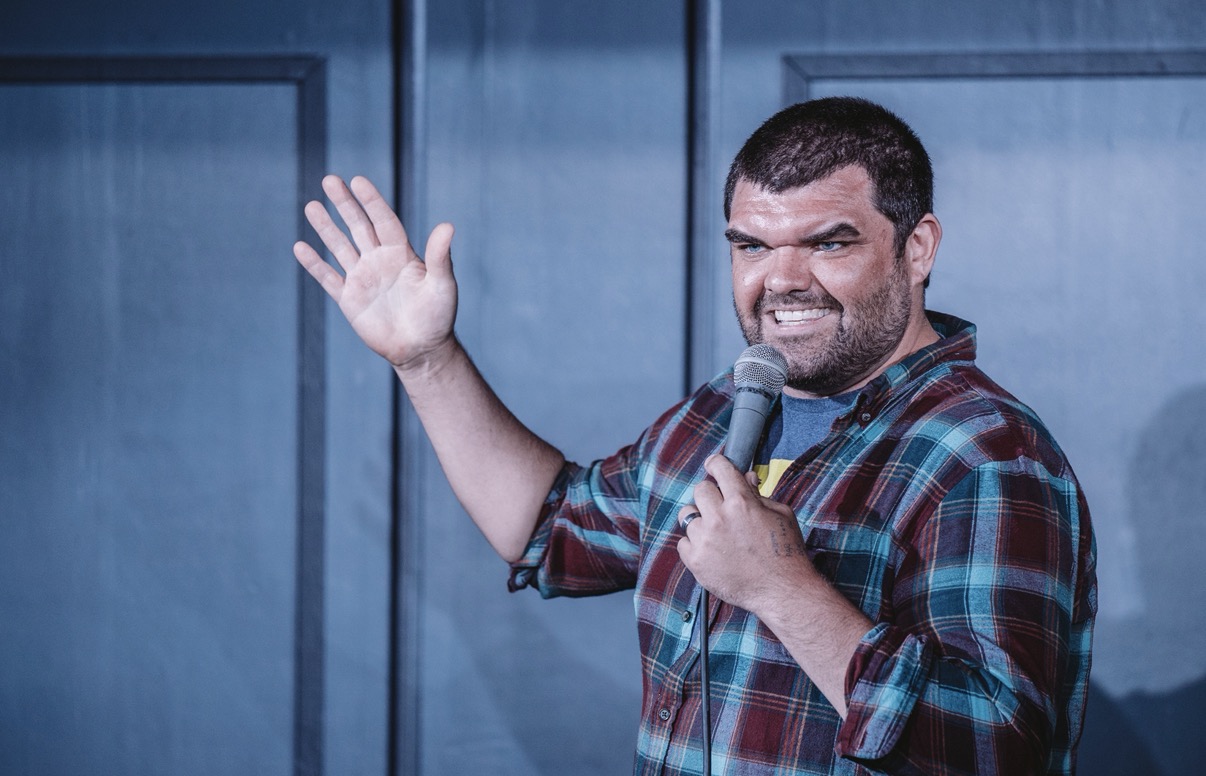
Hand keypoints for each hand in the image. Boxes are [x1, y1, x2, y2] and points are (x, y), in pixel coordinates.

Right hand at [293, 175, 456, 369]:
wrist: (421, 349)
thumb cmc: (438, 316)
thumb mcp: (442, 285)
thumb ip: (440, 256)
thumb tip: (448, 225)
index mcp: (402, 253)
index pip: (384, 221)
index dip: (371, 201)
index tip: (358, 181)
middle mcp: (379, 260)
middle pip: (358, 226)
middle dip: (344, 204)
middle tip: (329, 179)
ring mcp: (362, 278)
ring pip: (340, 247)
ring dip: (326, 227)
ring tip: (311, 206)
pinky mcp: (349, 299)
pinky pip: (328, 278)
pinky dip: (314, 264)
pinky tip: (300, 247)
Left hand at [677, 454, 816, 614]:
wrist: (782, 591)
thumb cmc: (786, 552)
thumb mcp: (781, 514)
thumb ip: (759, 495)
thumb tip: (746, 479)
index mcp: (741, 502)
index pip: (720, 469)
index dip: (716, 463)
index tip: (713, 464)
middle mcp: (719, 518)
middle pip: (700, 490)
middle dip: (710, 495)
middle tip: (720, 506)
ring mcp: (705, 540)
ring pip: (688, 516)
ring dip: (701, 521)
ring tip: (716, 533)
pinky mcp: (696, 561)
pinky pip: (683, 542)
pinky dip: (694, 544)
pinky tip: (710, 550)